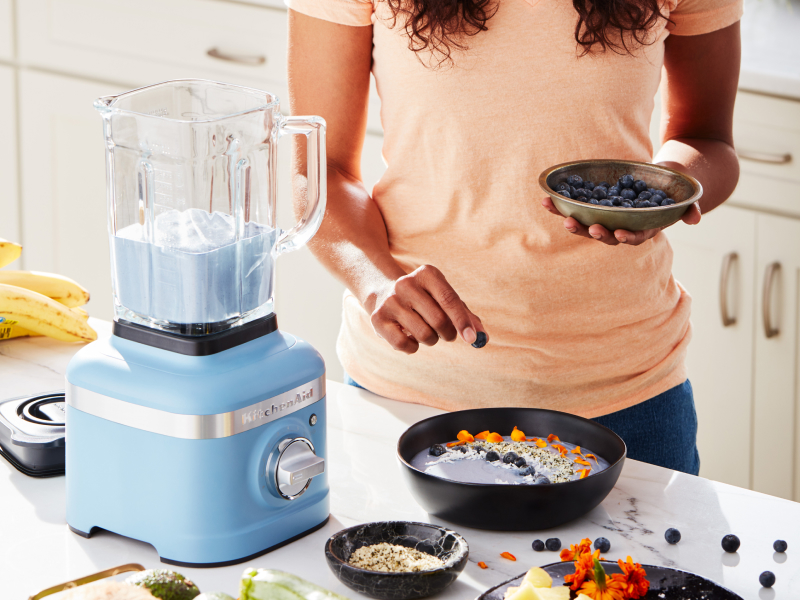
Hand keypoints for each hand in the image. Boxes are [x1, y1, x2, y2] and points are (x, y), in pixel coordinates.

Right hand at [368, 265, 487, 353]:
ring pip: (424, 334)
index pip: (449, 299)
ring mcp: (390, 301)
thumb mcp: (443, 299)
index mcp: (426, 274)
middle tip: (448, 334)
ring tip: (425, 330)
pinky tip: (410, 336)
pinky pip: (405, 344)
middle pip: (438, 320)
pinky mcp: (377, 319)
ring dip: (431, 340)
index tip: (473, 338)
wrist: (382, 293)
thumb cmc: (424, 299)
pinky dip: (413, 347)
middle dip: (448, 333)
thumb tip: (482, 336)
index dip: (462, 321)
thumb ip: (465, 315)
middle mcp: (405, 284)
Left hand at [541, 196, 701, 245]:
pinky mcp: (590, 208)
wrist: (656, 179)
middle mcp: (620, 227)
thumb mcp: (683, 197)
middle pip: (606, 235)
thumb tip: (696, 218)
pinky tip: (546, 200)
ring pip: (586, 225)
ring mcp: (604, 219)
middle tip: (590, 227)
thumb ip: (689, 208)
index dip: (626, 236)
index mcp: (641, 229)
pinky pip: (574, 208)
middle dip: (596, 232)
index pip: (633, 237)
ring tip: (563, 217)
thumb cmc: (671, 190)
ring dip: (573, 222)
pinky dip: (560, 206)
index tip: (620, 233)